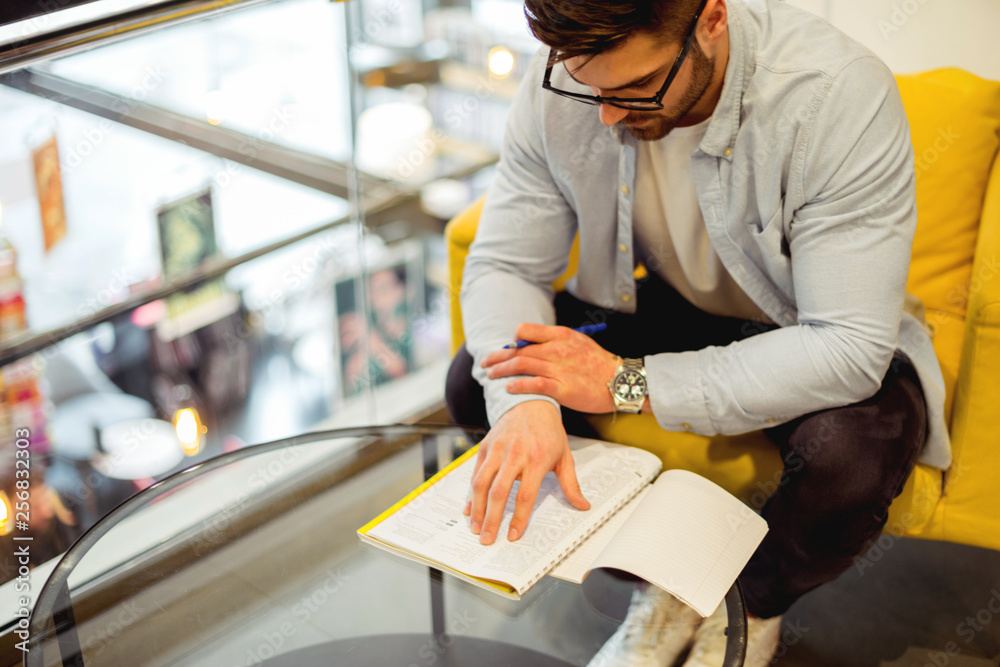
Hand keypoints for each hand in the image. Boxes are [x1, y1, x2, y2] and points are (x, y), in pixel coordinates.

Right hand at [463, 400, 589, 544]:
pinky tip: (469, 508)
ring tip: (475, 528)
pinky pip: (474, 473)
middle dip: (491, 519)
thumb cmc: (549, 432)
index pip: (525, 495)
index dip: (518, 518)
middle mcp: (514, 454)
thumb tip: (583, 506)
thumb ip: (571, 484)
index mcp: (536, 459)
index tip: (513, 536)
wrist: (530, 403)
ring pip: (481, 483)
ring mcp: (497, 450)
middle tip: (486, 539)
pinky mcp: (486, 447)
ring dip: (476, 508)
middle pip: (498, 492)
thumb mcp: (564, 456)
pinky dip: (470, 493)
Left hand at [481, 323, 619, 413]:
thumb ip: (554, 340)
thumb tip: (531, 344)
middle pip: (518, 351)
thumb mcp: (577, 342)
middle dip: (498, 358)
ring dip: (502, 371)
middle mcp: (557, 349)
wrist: (620, 381)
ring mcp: (559, 368)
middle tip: (485, 364)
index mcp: (560, 335)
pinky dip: (518, 386)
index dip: (511, 341)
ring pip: (522, 365)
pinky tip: (509, 388)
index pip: (525, 331)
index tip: (505, 350)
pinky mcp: (562, 388)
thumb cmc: (597, 363)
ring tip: (490, 376)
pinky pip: (534, 385)